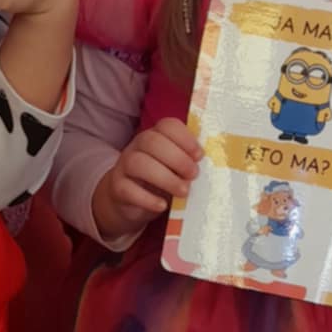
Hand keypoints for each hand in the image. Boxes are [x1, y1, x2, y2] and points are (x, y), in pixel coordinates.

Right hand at [92, 117, 200, 242]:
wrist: (129, 200)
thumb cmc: (160, 180)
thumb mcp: (175, 168)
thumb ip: (189, 162)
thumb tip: (214, 166)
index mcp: (155, 136)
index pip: (167, 125)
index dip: (185, 138)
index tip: (200, 156)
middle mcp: (137, 146)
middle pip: (152, 141)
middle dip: (177, 158)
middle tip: (193, 175)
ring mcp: (124, 166)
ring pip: (138, 163)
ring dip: (165, 178)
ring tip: (183, 191)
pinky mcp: (117, 188)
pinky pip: (127, 189)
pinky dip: (147, 198)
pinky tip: (162, 206)